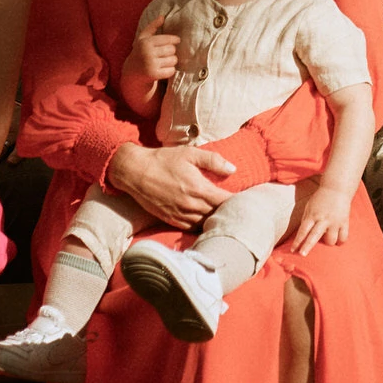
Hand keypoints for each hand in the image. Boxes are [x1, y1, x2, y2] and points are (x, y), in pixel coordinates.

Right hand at [108, 143, 236, 228]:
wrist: (135, 172)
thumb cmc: (163, 160)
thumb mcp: (190, 153)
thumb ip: (213, 161)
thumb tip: (233, 169)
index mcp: (198, 188)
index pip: (225, 201)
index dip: (237, 202)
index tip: (247, 201)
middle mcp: (191, 205)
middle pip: (217, 215)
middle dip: (229, 213)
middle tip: (241, 211)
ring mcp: (180, 215)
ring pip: (205, 224)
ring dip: (216, 221)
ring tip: (227, 218)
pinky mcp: (171, 220)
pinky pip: (192, 228)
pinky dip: (202, 226)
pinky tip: (208, 223)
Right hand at [125, 17, 180, 83]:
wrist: (131, 74)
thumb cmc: (140, 53)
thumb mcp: (143, 39)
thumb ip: (152, 27)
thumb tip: (162, 16)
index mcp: (146, 42)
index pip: (168, 39)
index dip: (174, 40)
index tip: (177, 40)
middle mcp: (147, 53)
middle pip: (172, 50)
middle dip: (171, 52)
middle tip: (166, 53)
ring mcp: (150, 64)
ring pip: (173, 60)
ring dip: (171, 61)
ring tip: (164, 61)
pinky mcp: (154, 75)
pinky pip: (171, 71)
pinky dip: (170, 70)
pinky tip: (163, 70)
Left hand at [286, 182, 355, 252]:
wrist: (337, 188)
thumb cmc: (321, 198)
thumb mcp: (310, 206)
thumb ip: (306, 220)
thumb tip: (302, 235)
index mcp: (313, 215)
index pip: (303, 230)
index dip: (297, 241)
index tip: (293, 250)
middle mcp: (323, 219)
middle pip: (314, 236)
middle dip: (307, 246)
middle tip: (302, 255)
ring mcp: (335, 221)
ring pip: (331, 240)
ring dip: (328, 243)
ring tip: (327, 239)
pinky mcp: (344, 222)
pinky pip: (343, 237)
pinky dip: (340, 241)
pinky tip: (338, 241)